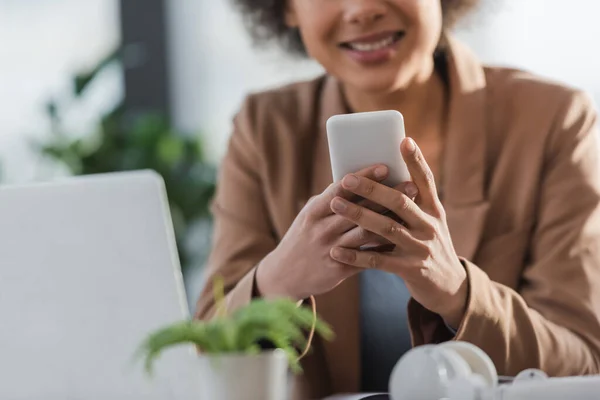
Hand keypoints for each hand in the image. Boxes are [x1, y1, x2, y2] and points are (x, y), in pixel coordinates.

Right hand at [256, 164, 415, 300]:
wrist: (284, 275)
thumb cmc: (302, 238)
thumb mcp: (309, 216)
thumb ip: (330, 201)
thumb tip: (357, 180)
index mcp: (314, 211)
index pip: (341, 189)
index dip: (364, 178)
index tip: (385, 167)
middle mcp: (322, 229)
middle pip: (360, 210)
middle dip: (387, 197)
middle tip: (411, 186)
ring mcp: (330, 250)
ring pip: (366, 233)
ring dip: (391, 222)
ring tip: (413, 212)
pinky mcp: (338, 269)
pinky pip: (367, 258)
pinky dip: (384, 248)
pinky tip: (403, 239)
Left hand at [329, 138, 467, 327]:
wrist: (449, 286)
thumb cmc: (429, 245)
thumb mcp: (428, 222)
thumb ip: (410, 204)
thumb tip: (379, 178)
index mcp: (434, 209)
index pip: (426, 180)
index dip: (416, 161)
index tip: (403, 140)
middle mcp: (430, 225)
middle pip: (400, 201)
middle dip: (372, 189)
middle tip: (346, 178)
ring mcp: (421, 248)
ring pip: (386, 228)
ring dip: (358, 215)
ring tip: (335, 204)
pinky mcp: (410, 270)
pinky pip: (378, 261)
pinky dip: (356, 256)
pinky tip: (336, 251)